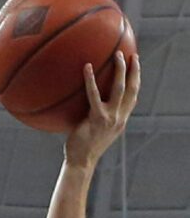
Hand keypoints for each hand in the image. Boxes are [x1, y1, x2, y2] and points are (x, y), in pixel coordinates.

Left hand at [64, 51, 140, 169]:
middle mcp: (120, 117)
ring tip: (118, 54)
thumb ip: (96, 117)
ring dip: (121, 70)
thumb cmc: (82, 148)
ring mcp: (110, 118)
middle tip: (132, 55)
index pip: (133, 97)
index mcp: (121, 120)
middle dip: (135, 71)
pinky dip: (90, 80)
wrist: (81, 162)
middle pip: (133, 89)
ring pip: (120, 88)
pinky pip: (94, 95)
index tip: (136, 66)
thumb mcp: (95, 131)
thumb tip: (85, 105)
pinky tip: (86, 67)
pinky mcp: (97, 118)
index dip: (136, 81)